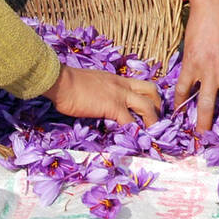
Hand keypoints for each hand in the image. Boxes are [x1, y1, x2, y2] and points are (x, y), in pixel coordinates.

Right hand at [41, 65, 161, 125]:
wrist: (60, 81)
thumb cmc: (69, 83)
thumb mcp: (92, 83)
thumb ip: (102, 92)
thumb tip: (101, 104)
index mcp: (117, 78)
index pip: (141, 84)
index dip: (149, 96)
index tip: (151, 107)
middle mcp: (122, 84)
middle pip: (151, 90)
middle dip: (158, 105)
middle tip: (157, 120)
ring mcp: (119, 95)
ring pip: (147, 106)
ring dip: (152, 121)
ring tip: (153, 134)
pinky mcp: (112, 107)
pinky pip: (130, 121)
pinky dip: (135, 131)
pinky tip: (136, 140)